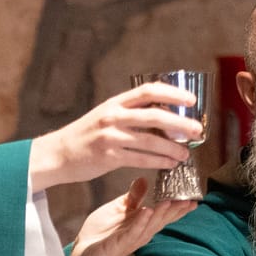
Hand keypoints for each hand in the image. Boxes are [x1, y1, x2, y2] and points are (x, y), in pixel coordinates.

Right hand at [28, 83, 199, 189]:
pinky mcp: (108, 157)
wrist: (58, 154)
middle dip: (180, 123)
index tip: (191, 101)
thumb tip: (165, 118)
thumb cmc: (86, 136)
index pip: (148, 91)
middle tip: (197, 130)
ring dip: (172, 148)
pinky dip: (158, 162)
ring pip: (150, 141)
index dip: (173, 94)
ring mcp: (110, 137)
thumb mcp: (105, 116)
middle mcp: (113, 116)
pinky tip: (170, 164)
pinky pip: (140, 159)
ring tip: (186, 154)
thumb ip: (130, 114)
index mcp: (115, 103)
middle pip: (154, 116)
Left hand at [67, 177, 195, 255]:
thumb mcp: (119, 209)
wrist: (82, 251)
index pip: (164, 214)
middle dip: (176, 210)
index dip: (179, 207)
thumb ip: (133, 197)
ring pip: (149, 226)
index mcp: (143, 223)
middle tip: (191, 199)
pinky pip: (131, 233)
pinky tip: (147, 212)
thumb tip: (144, 179)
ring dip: (160, 214)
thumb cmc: (102, 232)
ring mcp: (130, 240)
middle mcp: (141, 232)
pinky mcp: (117, 245)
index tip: (195, 197)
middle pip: (161, 220)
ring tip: (171, 202)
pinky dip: (140, 222)